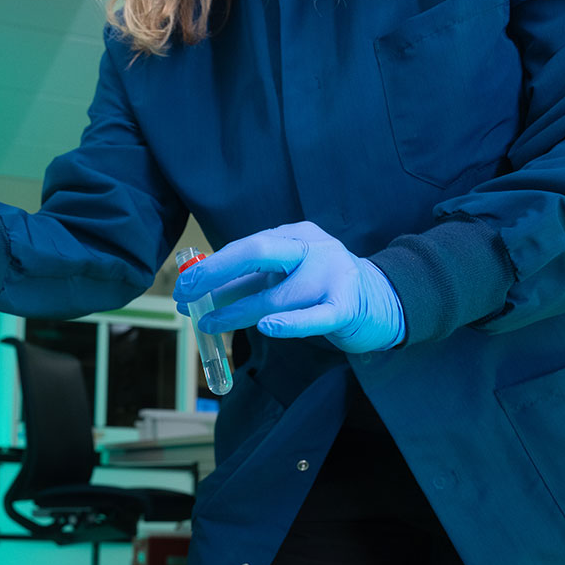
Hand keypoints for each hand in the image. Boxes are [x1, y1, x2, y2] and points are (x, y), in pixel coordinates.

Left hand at [172, 222, 404, 352]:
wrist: (381, 300)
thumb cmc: (320, 288)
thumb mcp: (285, 276)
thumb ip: (247, 282)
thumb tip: (197, 293)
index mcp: (295, 235)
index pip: (246, 246)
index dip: (211, 267)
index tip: (183, 285)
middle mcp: (314, 248)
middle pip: (258, 251)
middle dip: (216, 271)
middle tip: (186, 293)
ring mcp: (333, 274)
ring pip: (277, 295)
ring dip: (238, 312)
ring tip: (209, 324)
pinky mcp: (347, 306)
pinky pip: (315, 317)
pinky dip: (290, 323)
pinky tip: (266, 328)